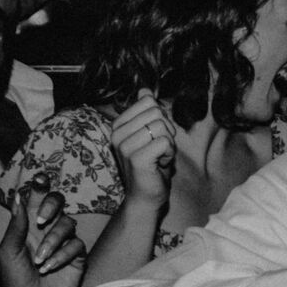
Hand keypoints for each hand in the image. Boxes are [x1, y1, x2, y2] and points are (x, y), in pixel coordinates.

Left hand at [0, 184, 85, 286]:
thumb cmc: (15, 279)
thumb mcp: (8, 252)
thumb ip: (15, 226)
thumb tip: (18, 198)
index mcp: (30, 225)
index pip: (38, 198)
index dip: (41, 186)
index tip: (40, 179)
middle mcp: (49, 229)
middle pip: (59, 202)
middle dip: (51, 206)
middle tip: (40, 220)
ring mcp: (65, 242)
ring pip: (68, 225)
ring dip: (52, 241)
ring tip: (40, 260)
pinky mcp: (77, 257)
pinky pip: (76, 246)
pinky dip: (61, 255)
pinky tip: (49, 268)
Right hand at [110, 90, 174, 205]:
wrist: (146, 197)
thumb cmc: (151, 165)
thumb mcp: (151, 134)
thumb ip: (148, 113)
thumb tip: (145, 90)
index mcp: (118, 125)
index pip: (149, 101)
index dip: (160, 119)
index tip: (154, 138)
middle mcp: (117, 133)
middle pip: (157, 112)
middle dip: (166, 131)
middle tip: (158, 149)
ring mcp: (124, 146)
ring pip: (162, 126)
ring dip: (168, 144)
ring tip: (158, 157)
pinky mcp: (136, 158)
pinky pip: (165, 142)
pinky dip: (169, 153)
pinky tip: (160, 164)